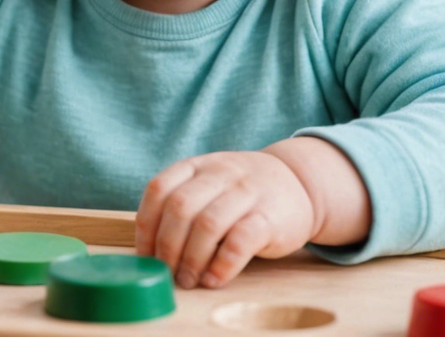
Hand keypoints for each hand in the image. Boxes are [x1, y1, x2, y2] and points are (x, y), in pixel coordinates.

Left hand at [135, 151, 315, 289]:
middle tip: (166, 272)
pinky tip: (213, 279)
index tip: (145, 255)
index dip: (146, 226)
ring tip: (188, 280)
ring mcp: (247, 192)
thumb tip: (152, 251)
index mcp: (198, 165)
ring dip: (191, 259)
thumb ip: (184, 204)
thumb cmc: (243, 193)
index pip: (159, 189)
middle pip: (180, 208)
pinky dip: (221, 265)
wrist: (300, 183)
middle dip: (167, 246)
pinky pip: (240, 242)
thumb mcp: (211, 184)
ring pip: (207, 224)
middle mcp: (220, 173)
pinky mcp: (270, 218)